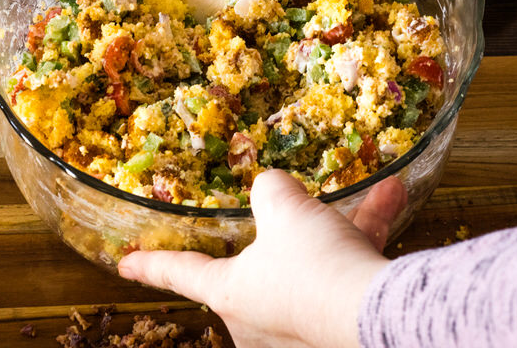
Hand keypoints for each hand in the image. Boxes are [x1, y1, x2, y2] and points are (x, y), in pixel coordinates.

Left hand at [118, 170, 408, 347]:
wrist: (378, 316)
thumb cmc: (312, 264)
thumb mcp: (286, 210)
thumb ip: (271, 191)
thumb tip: (272, 187)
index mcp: (230, 293)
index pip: (180, 273)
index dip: (150, 264)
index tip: (123, 264)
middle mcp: (259, 319)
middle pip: (265, 265)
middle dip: (296, 232)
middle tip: (310, 216)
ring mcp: (299, 330)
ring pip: (314, 268)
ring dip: (346, 229)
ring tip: (378, 197)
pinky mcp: (336, 329)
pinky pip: (343, 279)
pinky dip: (364, 245)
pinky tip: (392, 202)